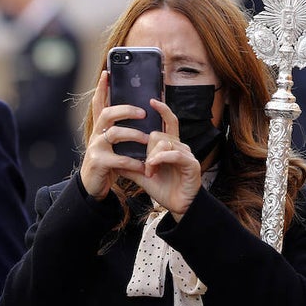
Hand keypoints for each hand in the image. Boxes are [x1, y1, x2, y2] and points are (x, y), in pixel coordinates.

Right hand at [80, 70, 155, 199]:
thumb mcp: (112, 145)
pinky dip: (134, 162)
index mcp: (100, 128)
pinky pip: (120, 159)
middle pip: (107, 113)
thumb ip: (121, 130)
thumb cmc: (108, 163)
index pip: (98, 103)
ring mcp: (95, 148)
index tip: (106, 73)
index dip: (102, 88)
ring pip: (114, 134)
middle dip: (125, 109)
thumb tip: (141, 113)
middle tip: (142, 112)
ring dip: (133, 135)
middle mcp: (96, 135)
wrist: (92, 186)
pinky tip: (144, 165)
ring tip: (148, 140)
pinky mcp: (99, 162)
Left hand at [124, 99, 202, 217]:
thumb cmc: (164, 189)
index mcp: (169, 146)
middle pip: (158, 134)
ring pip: (164, 143)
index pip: (168, 122)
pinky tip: (154, 167)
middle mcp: (180, 146)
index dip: (162, 110)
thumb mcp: (142, 175)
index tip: (152, 100)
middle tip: (146, 169)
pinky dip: (161, 159)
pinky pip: (174, 153)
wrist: (178, 206)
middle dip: (147, 151)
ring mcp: (187, 154)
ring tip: (150, 172)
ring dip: (153, 158)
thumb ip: (130, 165)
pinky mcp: (191, 164)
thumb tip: (114, 158)